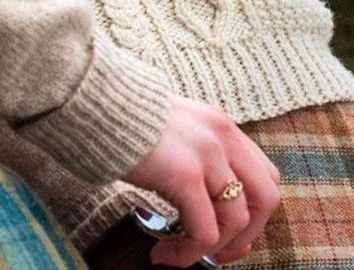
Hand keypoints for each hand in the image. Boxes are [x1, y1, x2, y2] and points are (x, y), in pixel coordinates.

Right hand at [122, 98, 281, 265]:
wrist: (89, 100)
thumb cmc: (117, 118)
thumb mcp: (169, 129)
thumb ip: (191, 154)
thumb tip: (198, 198)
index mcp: (220, 125)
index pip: (264, 175)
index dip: (254, 212)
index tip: (229, 234)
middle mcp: (222, 137)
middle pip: (265, 199)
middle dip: (245, 235)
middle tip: (217, 255)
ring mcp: (207, 155)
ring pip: (237, 221)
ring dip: (211, 250)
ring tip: (176, 254)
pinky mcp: (185, 175)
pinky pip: (204, 231)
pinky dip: (188, 253)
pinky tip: (163, 253)